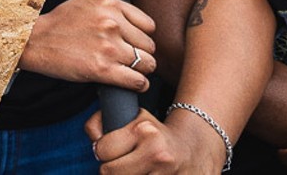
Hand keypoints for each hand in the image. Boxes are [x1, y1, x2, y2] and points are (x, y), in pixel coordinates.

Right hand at [20, 0, 156, 89]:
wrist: (33, 41)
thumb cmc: (59, 23)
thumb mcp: (86, 2)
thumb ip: (114, 9)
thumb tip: (138, 24)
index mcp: (109, 3)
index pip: (149, 25)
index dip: (141, 37)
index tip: (132, 43)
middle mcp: (111, 22)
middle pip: (149, 46)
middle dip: (141, 54)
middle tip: (125, 58)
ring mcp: (108, 46)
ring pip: (147, 64)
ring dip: (140, 70)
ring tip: (126, 70)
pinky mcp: (103, 69)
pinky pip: (138, 81)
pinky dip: (137, 84)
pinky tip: (127, 81)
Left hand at [86, 108, 226, 173]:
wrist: (193, 148)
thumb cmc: (155, 133)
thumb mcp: (133, 117)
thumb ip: (103, 121)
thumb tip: (93, 138)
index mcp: (146, 132)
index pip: (102, 150)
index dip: (101, 151)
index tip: (109, 150)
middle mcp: (158, 154)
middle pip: (110, 172)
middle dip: (110, 169)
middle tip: (120, 163)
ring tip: (134, 169)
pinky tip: (144, 174)